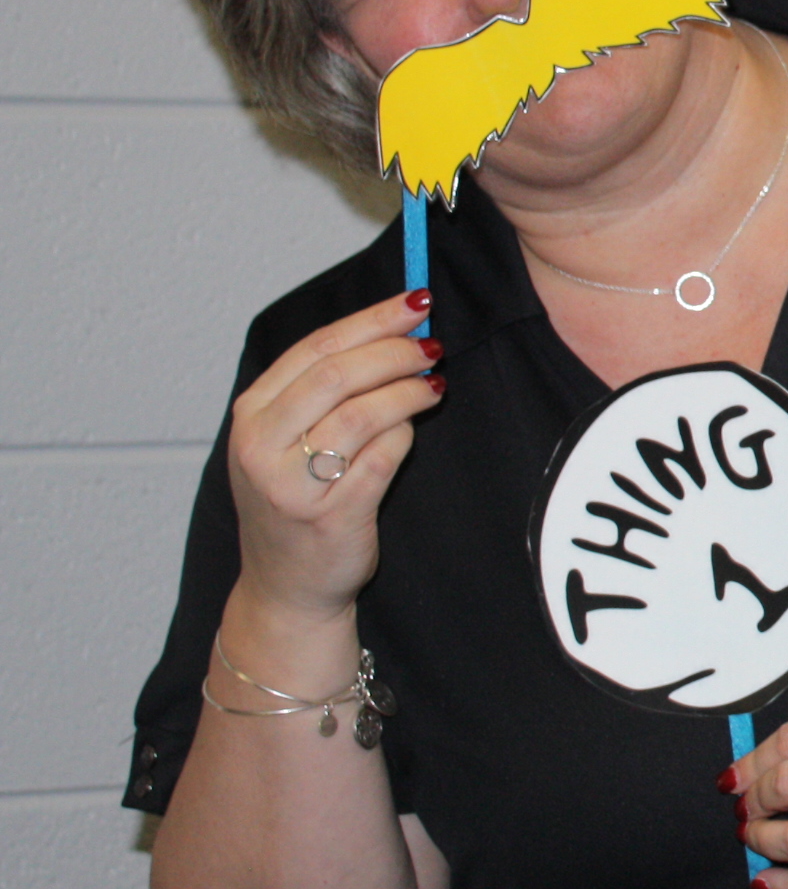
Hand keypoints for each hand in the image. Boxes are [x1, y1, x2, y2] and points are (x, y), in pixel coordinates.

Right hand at [225, 290, 444, 625]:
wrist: (286, 584)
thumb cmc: (296, 500)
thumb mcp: (288, 439)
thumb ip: (326, 389)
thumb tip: (397, 332)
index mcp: (252, 415)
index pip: (315, 349)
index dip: (371, 320)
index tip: (414, 303)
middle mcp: (261, 446)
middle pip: (337, 375)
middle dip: (394, 351)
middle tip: (430, 345)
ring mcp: (292, 483)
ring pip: (362, 413)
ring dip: (407, 391)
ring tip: (433, 384)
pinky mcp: (331, 515)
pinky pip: (381, 459)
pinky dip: (404, 436)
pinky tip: (413, 429)